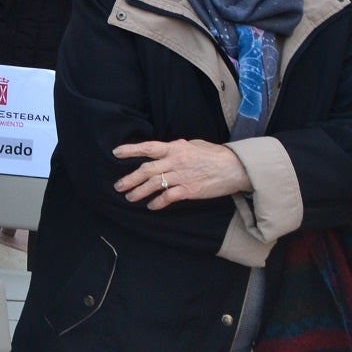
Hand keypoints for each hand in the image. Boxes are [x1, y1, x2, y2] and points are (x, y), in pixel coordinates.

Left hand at [113, 139, 251, 208]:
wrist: (235, 167)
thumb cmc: (215, 154)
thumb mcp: (193, 145)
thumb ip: (177, 147)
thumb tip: (165, 149)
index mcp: (175, 147)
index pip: (148, 148)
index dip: (131, 150)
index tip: (116, 153)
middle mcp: (175, 161)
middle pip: (146, 170)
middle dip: (129, 179)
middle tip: (118, 186)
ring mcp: (181, 176)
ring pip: (154, 185)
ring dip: (139, 192)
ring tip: (130, 197)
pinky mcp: (189, 190)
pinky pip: (168, 197)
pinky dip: (157, 202)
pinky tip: (151, 206)